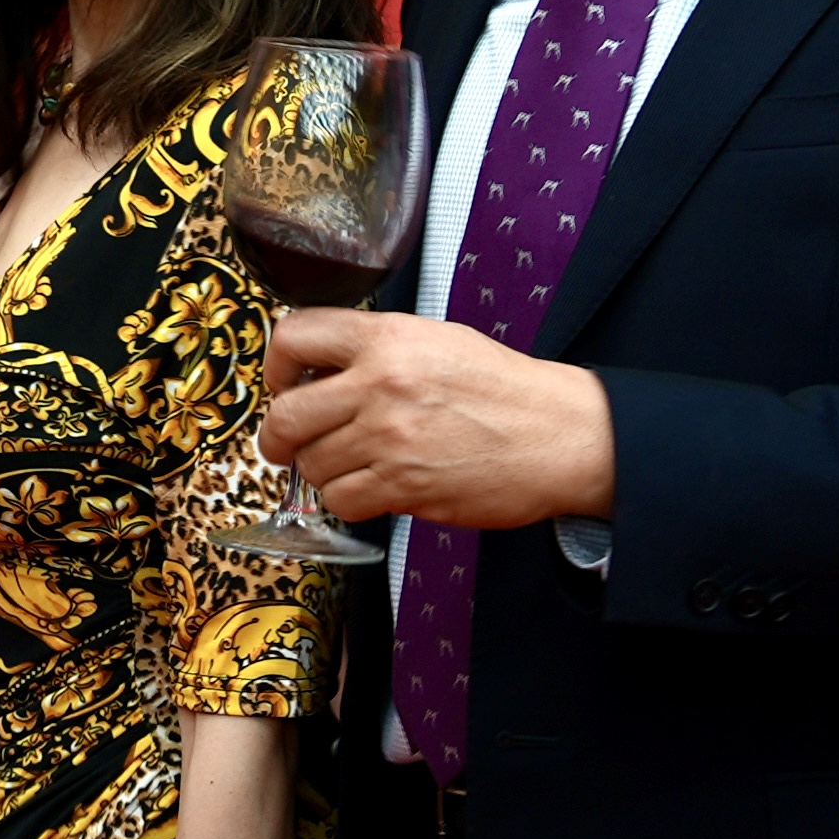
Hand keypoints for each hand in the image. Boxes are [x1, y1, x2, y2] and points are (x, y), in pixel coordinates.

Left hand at [260, 307, 613, 527]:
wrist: (563, 435)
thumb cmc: (504, 390)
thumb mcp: (436, 341)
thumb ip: (373, 348)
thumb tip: (315, 370)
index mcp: (387, 338)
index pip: (294, 337)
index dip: (276, 365)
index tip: (283, 384)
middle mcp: (381, 384)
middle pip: (285, 416)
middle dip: (279, 436)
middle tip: (288, 442)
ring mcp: (391, 438)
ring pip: (311, 464)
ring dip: (321, 470)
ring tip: (352, 463)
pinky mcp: (405, 486)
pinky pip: (341, 500)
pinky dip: (349, 499)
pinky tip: (372, 487)